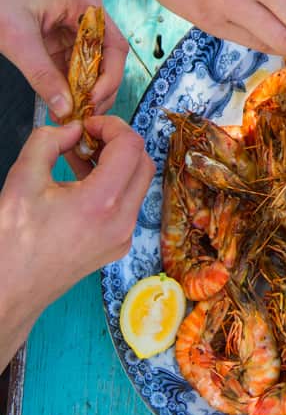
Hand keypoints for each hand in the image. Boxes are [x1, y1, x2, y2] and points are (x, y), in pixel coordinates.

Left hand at [0, 0, 127, 120]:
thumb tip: (64, 107)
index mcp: (85, 3)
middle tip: (84, 115)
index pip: (114, 46)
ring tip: (70, 114)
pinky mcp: (57, 34)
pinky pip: (70, 63)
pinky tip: (61, 102)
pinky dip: (67, 83)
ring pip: (89, 63)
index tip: (93, 101)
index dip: (109, 77)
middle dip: (97, 88)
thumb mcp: (18, 39)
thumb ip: (42, 75)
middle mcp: (85, 12)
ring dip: (82, 89)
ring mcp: (71, 23)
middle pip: (105, 57)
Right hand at [0, 117, 154, 367]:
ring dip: (117, 163)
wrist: (10, 289)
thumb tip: (72, 128)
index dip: (112, 125)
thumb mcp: (22, 178)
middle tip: (88, 138)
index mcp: (102, 203)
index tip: (88, 124)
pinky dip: (114, 186)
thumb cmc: (12, 241)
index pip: (131, 146)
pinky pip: (129, 205)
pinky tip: (82, 183)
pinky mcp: (117, 246)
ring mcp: (123, 237)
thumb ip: (48, 141)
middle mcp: (122, 221)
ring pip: (139, 184)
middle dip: (119, 142)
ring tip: (80, 158)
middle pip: (143, 163)